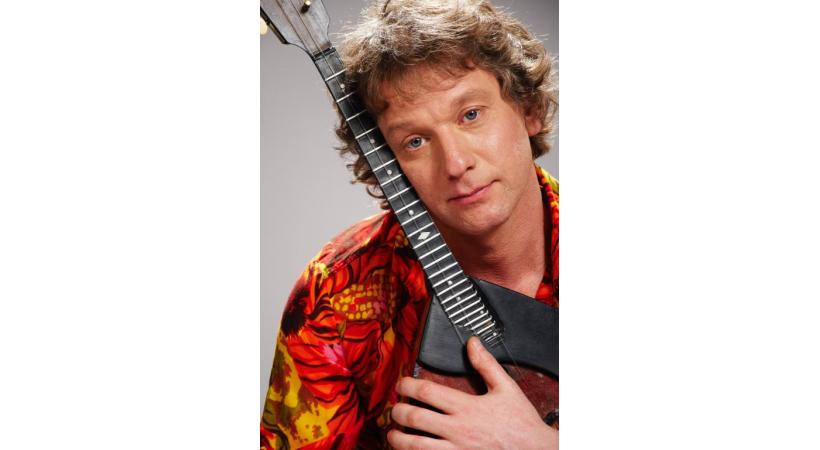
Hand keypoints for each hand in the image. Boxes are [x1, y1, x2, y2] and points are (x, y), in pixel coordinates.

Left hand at [387, 337, 557, 449]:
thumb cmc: (522, 424)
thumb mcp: (507, 389)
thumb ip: (486, 365)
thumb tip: (472, 343)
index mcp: (467, 407)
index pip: (426, 392)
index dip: (406, 385)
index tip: (401, 384)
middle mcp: (459, 430)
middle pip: (415, 418)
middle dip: (398, 412)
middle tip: (395, 410)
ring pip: (415, 446)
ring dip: (398, 439)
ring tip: (394, 434)